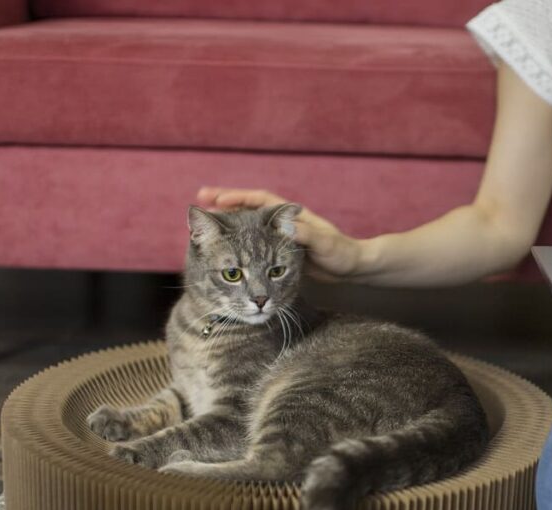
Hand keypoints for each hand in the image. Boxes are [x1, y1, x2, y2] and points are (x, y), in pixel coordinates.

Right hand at [196, 186, 361, 280]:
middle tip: (198, 208)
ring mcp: (279, 238)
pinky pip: (252, 246)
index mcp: (290, 214)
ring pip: (247, 228)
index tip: (214, 198)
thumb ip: (304, 234)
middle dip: (223, 208)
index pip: (258, 199)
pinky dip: (237, 246)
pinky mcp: (278, 254)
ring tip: (203, 230)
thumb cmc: (341, 253)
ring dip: (228, 227)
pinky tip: (224, 253)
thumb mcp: (324, 244)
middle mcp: (281, 222)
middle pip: (246, 211)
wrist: (352, 269)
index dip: (235, 197)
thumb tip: (283, 224)